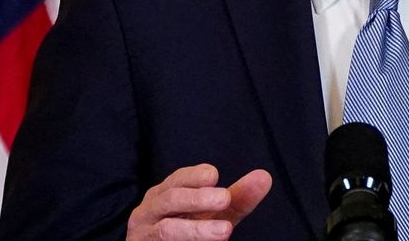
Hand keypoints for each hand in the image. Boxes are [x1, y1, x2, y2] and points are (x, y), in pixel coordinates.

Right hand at [126, 164, 271, 239]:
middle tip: (225, 198)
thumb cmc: (186, 231)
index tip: (214, 174)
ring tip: (225, 231)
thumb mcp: (213, 214)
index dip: (194, 175)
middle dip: (197, 198)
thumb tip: (264, 177)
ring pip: (166, 230)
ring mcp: (144, 235)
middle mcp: (149, 212)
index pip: (177, 179)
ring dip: (195, 230)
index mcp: (164, 195)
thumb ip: (236, 199)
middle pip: (169, 200)